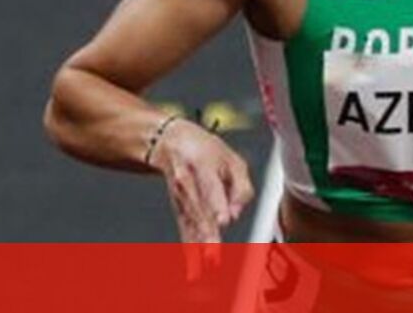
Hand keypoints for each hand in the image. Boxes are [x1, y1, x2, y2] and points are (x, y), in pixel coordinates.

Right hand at [149, 119, 254, 278]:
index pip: (212, 187)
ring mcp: (181, 199)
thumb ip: (241, 186)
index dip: (218, 204)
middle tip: (214, 254)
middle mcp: (188, 184)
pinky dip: (190, 251)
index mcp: (204, 166)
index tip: (224, 220)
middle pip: (199, 211)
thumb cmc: (207, 151)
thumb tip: (237, 215)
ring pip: (190, 224)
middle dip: (207, 234)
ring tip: (204, 266)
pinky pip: (185, 231)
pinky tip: (194, 269)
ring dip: (198, 246)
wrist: (171, 144)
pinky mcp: (179, 210)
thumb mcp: (232, 158)